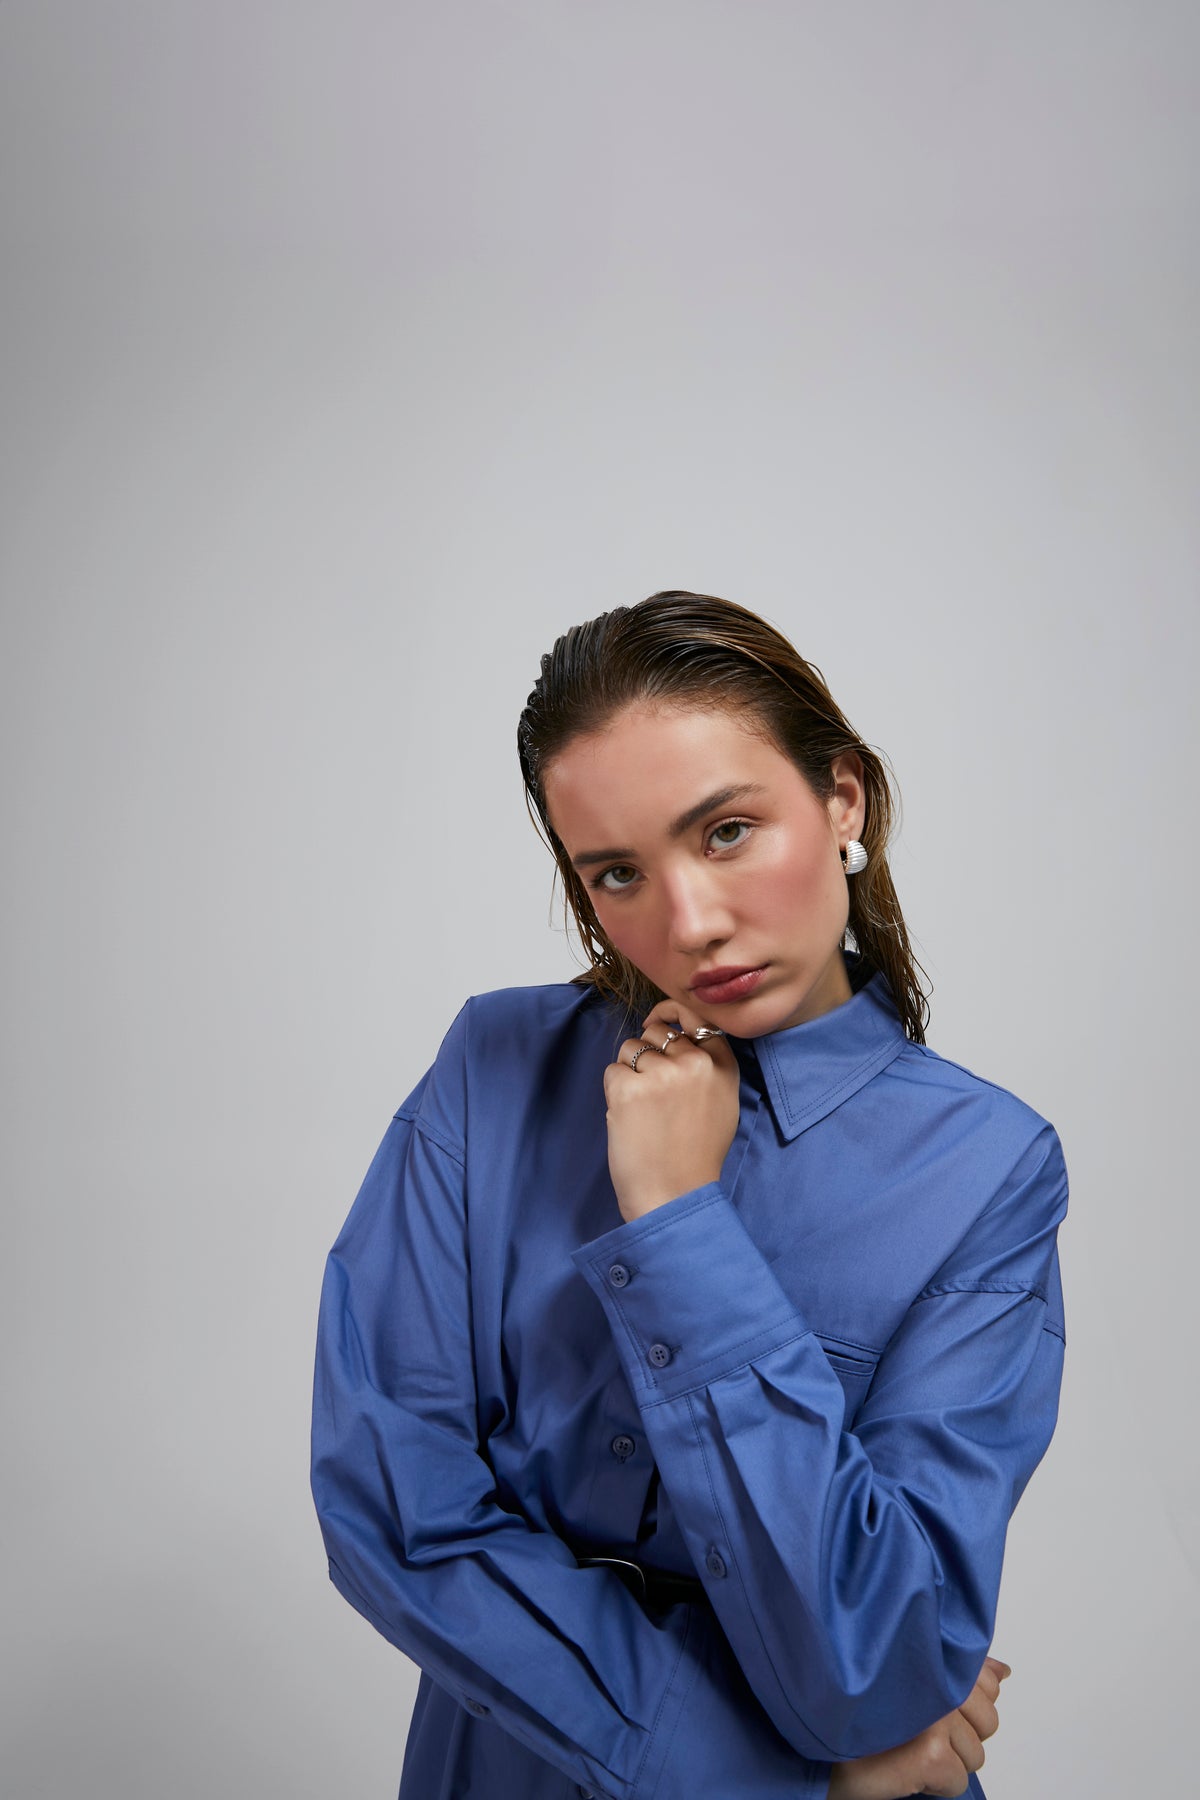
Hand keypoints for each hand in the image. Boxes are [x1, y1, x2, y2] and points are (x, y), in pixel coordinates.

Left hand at [603, 997, 741, 1221]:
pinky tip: (628, 1118)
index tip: (657, 1022)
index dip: (671, 1015)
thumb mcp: (722, 1103)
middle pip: (656, 1031)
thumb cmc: (695, 1155)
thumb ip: (708, 1066)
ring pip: (629, 1048)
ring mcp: (661, 1074)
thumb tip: (678, 1034)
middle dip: (646, 1053)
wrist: (675, 1196)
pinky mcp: (629, 1089)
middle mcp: (695, 1063)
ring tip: (642, 1109)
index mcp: (722, 1066)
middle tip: (651, 1092)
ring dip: (628, 1072)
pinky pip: (612, 1071)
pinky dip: (614, 1092)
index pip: (695, 1017)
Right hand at [826, 1657, 1010, 1798]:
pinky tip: (904, 1767)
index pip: (987, 1682)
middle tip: (916, 1730)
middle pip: (988, 1721)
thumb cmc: (856, 1711)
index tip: (934, 1708)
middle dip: (960, 1735)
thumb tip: (1003, 1671)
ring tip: (906, 1746)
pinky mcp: (931, 1754)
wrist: (810, 1748)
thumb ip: (959, 1671)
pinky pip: (958, 1782)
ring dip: (946, 1760)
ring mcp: (935, 1716)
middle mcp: (933, 1676)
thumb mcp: (912, 1681)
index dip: (967, 1702)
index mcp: (929, 1652)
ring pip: (975, 1755)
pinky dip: (935, 1785)